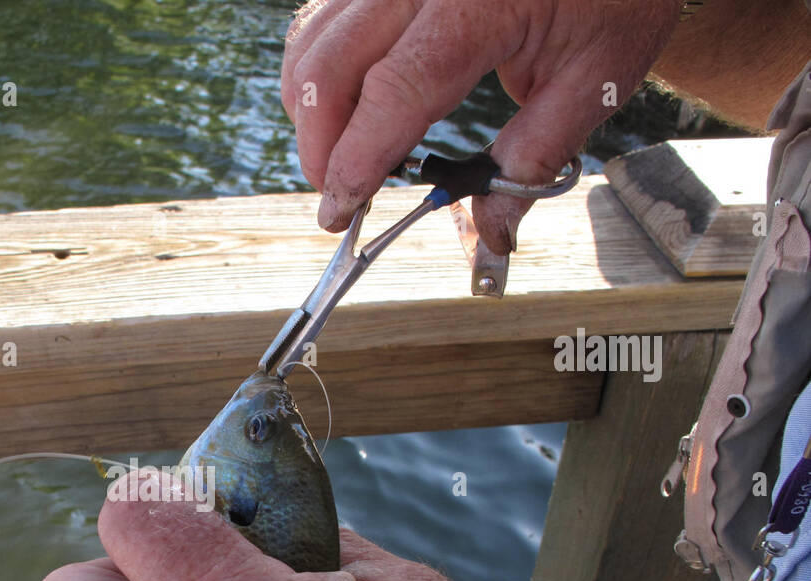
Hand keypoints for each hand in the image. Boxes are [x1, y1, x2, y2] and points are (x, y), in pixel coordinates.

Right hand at [282, 0, 681, 250]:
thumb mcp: (594, 80)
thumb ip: (534, 158)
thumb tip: (494, 233)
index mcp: (479, 4)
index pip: (392, 93)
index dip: (356, 162)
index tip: (341, 213)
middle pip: (328, 69)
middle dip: (318, 148)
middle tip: (339, 198)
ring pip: (312, 44)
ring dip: (311, 112)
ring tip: (343, 157)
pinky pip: (322, 22)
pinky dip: (319, 73)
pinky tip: (344, 108)